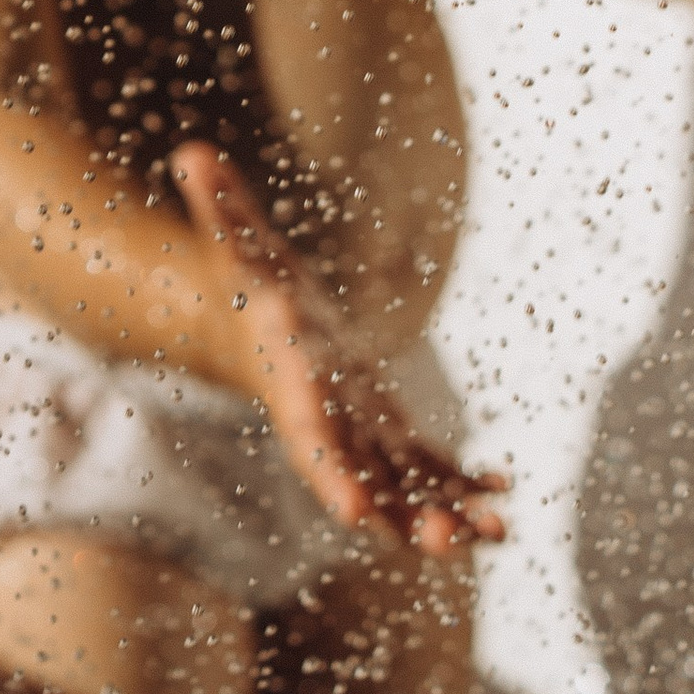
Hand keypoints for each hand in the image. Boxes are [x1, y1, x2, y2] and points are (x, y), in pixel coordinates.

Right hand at [170, 142, 507, 557]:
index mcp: (297, 393)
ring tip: (494, 530)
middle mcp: (330, 430)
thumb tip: (191, 154)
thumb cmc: (254, 290)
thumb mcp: (240, 248)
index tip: (355, 511)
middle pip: (362, 485)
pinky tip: (502, 500)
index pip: (309, 441)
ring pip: (403, 492)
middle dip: (401, 514)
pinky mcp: (392, 438)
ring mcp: (363, 441)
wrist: (264, 336)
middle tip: (441, 539)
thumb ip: (221, 210)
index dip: (330, 475)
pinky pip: (429, 472)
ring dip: (445, 515)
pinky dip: (462, 486)